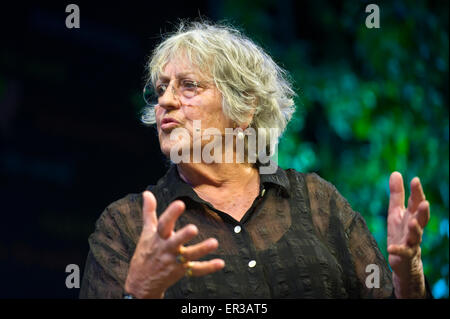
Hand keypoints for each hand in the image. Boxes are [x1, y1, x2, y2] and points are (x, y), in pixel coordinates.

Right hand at [124, 191, 224, 297]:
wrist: (141, 282)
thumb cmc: (146, 252)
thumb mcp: (146, 232)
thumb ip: (149, 212)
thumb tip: (147, 193)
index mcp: (158, 237)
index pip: (163, 224)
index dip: (171, 214)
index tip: (180, 203)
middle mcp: (166, 249)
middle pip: (175, 242)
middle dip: (183, 236)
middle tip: (194, 228)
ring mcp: (174, 261)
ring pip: (188, 256)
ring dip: (201, 250)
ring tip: (214, 243)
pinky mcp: (181, 271)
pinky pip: (196, 270)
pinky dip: (208, 267)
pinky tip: (220, 263)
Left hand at [387, 172, 429, 297]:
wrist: (404, 260)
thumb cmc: (401, 232)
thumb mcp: (396, 212)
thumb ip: (397, 194)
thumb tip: (396, 173)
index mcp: (412, 216)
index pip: (416, 202)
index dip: (417, 192)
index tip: (415, 180)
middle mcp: (414, 228)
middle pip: (421, 219)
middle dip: (422, 211)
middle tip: (424, 202)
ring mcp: (411, 242)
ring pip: (416, 236)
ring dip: (415, 229)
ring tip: (412, 222)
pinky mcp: (403, 255)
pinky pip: (402, 253)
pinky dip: (397, 250)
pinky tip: (391, 248)